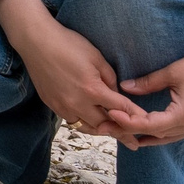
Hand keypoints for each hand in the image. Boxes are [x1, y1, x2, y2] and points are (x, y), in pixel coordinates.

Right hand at [0, 0, 147, 136]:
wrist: (36, 42)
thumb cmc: (69, 44)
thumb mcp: (97, 57)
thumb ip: (110, 78)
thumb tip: (116, 93)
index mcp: (92, 90)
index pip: (120, 109)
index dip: (136, 116)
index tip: (147, 124)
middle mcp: (77, 103)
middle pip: (104, 125)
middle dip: (121, 133)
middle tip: (133, 142)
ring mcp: (63, 106)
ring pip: (87, 127)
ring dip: (101, 130)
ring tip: (113, 134)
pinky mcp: (52, 105)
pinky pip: (72, 120)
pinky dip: (83, 122)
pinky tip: (90, 121)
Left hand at [101, 20, 183, 148]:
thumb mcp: (172, 72)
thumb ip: (147, 82)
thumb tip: (123, 87)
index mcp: (183, 114)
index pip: (149, 124)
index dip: (128, 121)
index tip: (110, 114)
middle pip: (153, 134)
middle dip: (128, 130)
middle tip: (104, 127)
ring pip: (162, 138)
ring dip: (141, 136)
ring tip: (118, 134)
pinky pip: (171, 135)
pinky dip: (155, 135)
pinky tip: (142, 135)